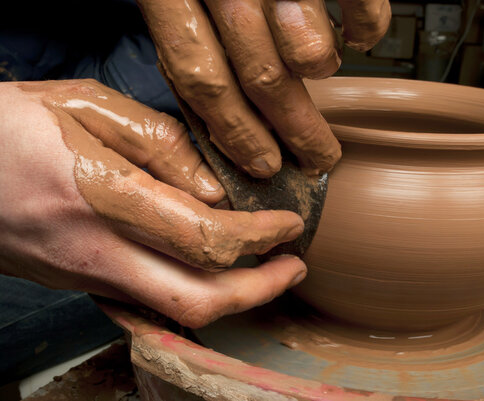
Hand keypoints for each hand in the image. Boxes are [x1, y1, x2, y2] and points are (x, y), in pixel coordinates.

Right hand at [0, 80, 306, 327]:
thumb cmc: (5, 125)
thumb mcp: (83, 106)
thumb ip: (158, 144)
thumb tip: (213, 188)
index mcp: (99, 197)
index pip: (205, 238)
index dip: (259, 238)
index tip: (288, 225)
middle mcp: (93, 251)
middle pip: (197, 300)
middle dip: (258, 291)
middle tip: (292, 269)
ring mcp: (81, 275)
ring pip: (173, 310)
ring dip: (230, 296)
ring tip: (262, 270)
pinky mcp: (75, 281)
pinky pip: (146, 303)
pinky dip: (190, 295)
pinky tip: (208, 273)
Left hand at [136, 0, 390, 177]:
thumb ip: (192, 39)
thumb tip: (224, 114)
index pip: (203, 81)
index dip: (236, 133)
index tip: (263, 165)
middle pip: (262, 77)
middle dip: (296, 132)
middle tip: (319, 160)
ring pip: (305, 47)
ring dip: (319, 69)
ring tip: (320, 67)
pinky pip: (359, 5)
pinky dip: (366, 30)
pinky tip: (360, 35)